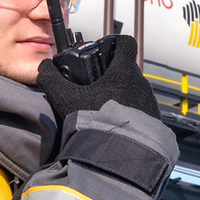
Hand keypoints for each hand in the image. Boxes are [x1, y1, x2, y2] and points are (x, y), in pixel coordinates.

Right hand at [36, 35, 160, 122]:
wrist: (119, 157)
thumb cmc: (95, 124)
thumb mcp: (65, 99)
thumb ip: (51, 79)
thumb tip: (44, 67)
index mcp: (123, 72)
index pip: (125, 43)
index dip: (113, 42)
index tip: (102, 50)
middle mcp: (141, 84)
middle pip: (127, 69)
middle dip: (110, 74)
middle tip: (93, 87)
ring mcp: (150, 103)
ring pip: (134, 90)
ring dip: (120, 95)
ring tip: (102, 109)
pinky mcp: (154, 121)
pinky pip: (141, 110)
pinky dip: (129, 114)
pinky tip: (114, 125)